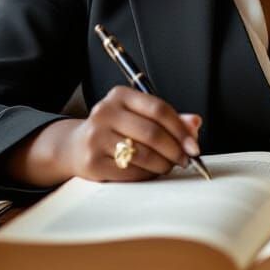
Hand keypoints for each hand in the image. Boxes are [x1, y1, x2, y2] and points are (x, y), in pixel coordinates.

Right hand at [62, 86, 201, 181]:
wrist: (75, 147)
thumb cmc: (114, 129)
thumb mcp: (138, 115)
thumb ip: (168, 119)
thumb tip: (195, 123)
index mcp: (119, 95)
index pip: (158, 109)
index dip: (181, 129)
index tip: (193, 145)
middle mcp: (105, 112)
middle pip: (152, 133)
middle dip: (175, 150)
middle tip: (185, 159)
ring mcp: (96, 137)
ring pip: (143, 154)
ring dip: (163, 164)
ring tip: (168, 166)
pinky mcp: (92, 162)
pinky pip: (130, 172)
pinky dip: (147, 174)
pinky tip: (150, 171)